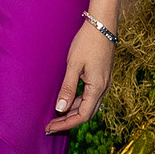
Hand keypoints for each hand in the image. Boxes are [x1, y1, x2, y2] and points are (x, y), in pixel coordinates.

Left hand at [47, 19, 115, 133]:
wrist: (102, 25)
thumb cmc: (87, 42)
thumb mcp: (73, 65)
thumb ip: (67, 88)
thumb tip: (60, 109)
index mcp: (97, 88)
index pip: (82, 116)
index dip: (66, 124)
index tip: (50, 128)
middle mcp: (104, 88)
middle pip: (86, 114)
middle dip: (68, 121)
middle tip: (50, 126)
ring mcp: (104, 83)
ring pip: (88, 105)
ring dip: (72, 112)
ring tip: (55, 115)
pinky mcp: (102, 77)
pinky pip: (89, 96)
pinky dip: (77, 101)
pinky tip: (66, 100)